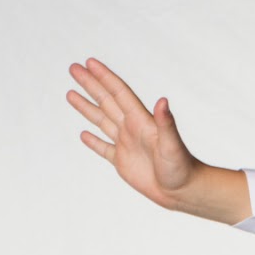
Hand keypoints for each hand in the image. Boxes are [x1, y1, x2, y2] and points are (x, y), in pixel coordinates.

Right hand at [66, 58, 249, 221]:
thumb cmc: (182, 168)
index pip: (119, 93)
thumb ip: (166, 122)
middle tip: (73, 68)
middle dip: (90, 85)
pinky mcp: (123, 162)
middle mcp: (132, 129)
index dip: (104, 77)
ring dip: (86, 107)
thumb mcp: (172, 144)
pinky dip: (93, 142)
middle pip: (106, 101)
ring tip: (70, 94)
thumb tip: (163, 101)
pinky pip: (104, 149)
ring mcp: (126, 145)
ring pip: (102, 121)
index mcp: (141, 121)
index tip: (89, 62)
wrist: (183, 192)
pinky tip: (83, 134)